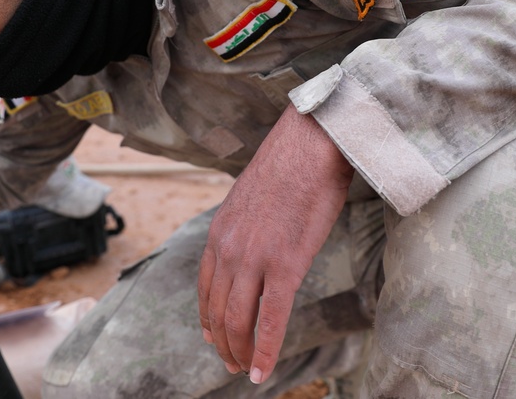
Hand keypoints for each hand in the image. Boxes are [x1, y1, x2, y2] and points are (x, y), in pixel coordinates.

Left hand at [197, 104, 353, 384]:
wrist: (311, 142)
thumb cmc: (291, 164)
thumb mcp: (251, 197)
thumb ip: (245, 226)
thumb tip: (255, 240)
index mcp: (220, 231)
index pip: (204, 288)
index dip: (207, 319)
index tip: (212, 337)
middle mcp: (229, 249)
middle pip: (217, 312)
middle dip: (222, 344)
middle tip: (232, 363)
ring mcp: (255, 259)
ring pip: (238, 321)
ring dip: (240, 353)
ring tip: (247, 371)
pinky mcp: (286, 265)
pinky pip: (270, 320)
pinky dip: (265, 352)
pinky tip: (263, 372)